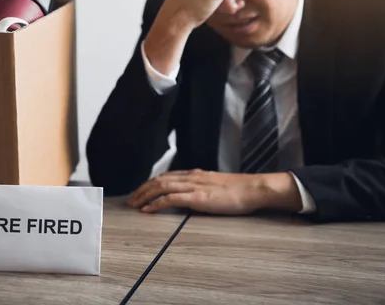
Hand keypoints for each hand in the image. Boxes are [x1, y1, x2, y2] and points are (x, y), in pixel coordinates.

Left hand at [127, 169, 302, 214]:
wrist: (253, 189)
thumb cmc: (240, 190)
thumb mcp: (217, 186)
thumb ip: (204, 188)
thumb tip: (194, 197)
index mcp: (196, 174)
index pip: (167, 175)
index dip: (151, 183)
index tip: (142, 191)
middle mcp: (191, 177)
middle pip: (159, 179)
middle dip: (142, 189)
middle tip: (131, 199)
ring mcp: (193, 186)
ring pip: (160, 187)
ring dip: (144, 195)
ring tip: (134, 204)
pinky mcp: (197, 197)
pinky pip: (170, 199)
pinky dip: (155, 204)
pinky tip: (147, 210)